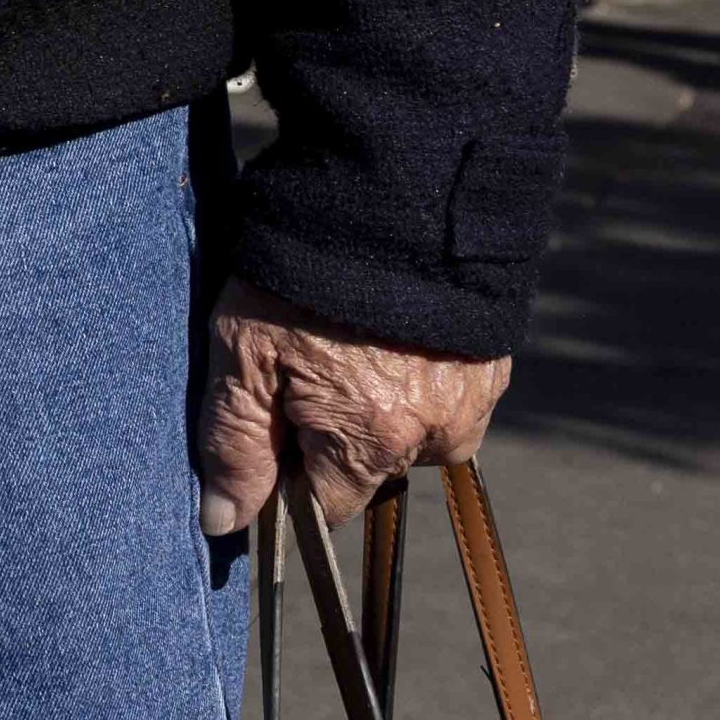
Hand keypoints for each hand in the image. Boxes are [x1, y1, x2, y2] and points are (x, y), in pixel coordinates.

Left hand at [195, 277, 509, 534]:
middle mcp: (435, 436)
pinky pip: (445, 396)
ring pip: (409, 433)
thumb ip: (235, 445)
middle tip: (307, 356)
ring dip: (380, 402)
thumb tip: (224, 526)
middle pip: (367, 467)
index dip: (288, 473)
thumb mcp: (244, 352)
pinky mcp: (494, 367)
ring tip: (350, 334)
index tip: (270, 420)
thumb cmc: (302, 274)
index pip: (324, 506)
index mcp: (372, 440)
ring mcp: (474, 401)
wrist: (392, 193)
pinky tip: (387, 328)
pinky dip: (415, 374)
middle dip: (334, 431)